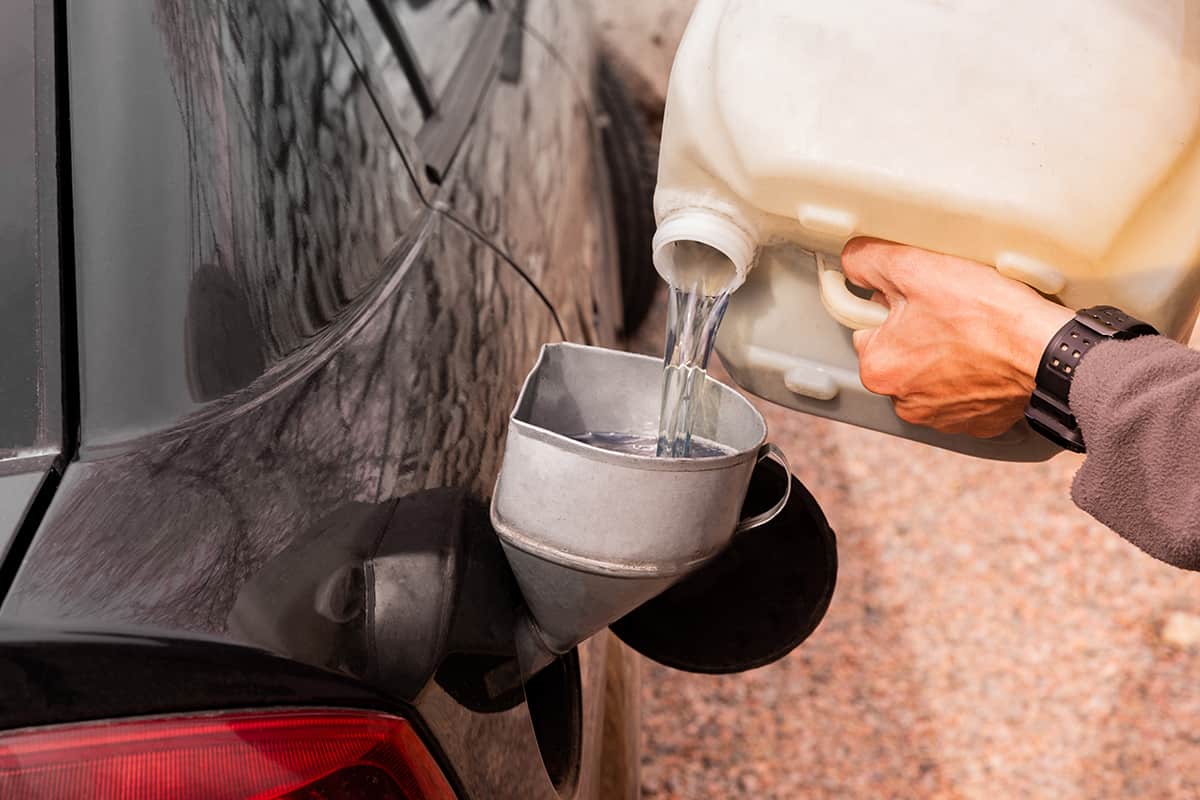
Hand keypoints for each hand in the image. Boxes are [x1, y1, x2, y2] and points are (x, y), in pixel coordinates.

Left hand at [840, 238, 1073, 437]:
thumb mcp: (916, 268)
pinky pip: (963, 392)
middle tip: (951, 311)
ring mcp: (941, 417)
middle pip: (899, 353)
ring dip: (945, 355)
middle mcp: (903, 402)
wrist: (1047, 351)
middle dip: (918, 332)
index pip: (869, 328)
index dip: (894, 305)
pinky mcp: (975, 421)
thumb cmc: (986, 314)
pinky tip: (988, 355)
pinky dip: (973, 375)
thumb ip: (870, 262)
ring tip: (973, 332)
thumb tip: (852, 261)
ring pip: (930, 374)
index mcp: (879, 368)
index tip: (919, 297)